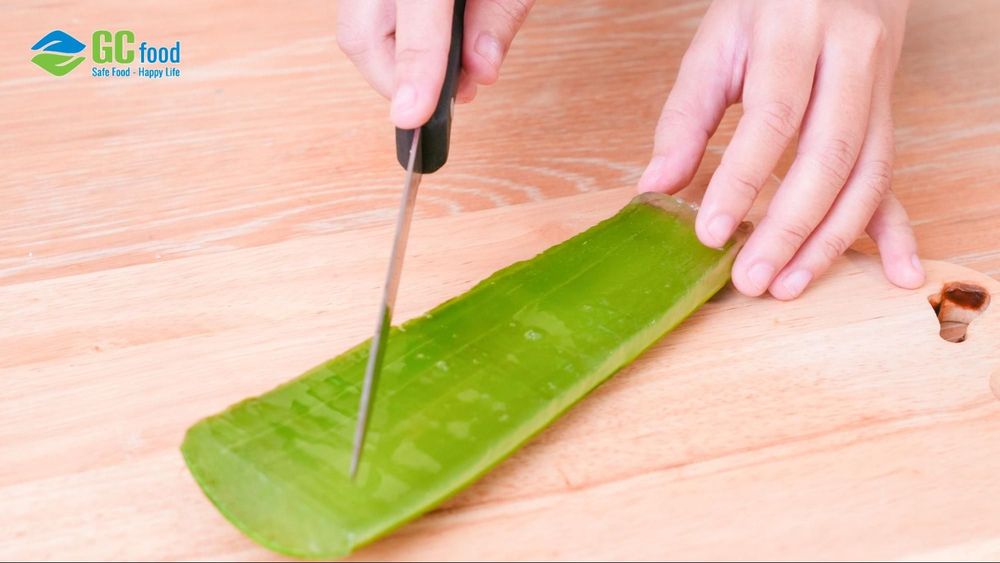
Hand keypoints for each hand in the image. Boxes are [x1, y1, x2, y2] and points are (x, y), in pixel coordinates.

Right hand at [337, 0, 533, 128]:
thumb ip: (499, 14)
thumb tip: (478, 71)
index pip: (416, 19)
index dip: (415, 73)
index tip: (413, 117)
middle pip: (361, 34)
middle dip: (398, 81)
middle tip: (439, 101)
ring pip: (356, 30)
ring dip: (396, 64)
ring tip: (444, 74)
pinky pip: (364, 15)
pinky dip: (393, 39)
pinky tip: (427, 45)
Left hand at [638, 0, 923, 298]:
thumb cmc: (765, 7)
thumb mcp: (716, 43)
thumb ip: (685, 114)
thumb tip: (656, 186)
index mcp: (796, 31)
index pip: (773, 117)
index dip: (742, 182)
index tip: (710, 233)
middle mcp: (850, 57)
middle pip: (828, 155)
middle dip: (789, 227)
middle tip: (751, 278)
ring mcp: (879, 87)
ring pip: (867, 174)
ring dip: (830, 240)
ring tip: (789, 285)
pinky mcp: (889, 114)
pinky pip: (894, 176)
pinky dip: (895, 231)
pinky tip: (898, 273)